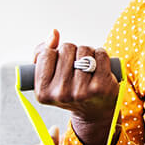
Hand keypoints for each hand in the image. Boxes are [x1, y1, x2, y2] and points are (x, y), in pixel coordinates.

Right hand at [32, 29, 118, 144]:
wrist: (94, 111)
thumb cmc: (70, 89)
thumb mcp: (49, 75)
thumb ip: (43, 52)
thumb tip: (54, 33)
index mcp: (43, 92)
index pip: (46, 54)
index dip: (54, 53)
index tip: (60, 64)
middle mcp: (61, 94)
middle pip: (66, 48)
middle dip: (72, 52)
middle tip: (76, 67)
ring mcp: (82, 91)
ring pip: (84, 50)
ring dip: (87, 52)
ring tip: (88, 67)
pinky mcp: (101, 87)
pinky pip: (100, 54)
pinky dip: (101, 54)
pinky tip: (99, 67)